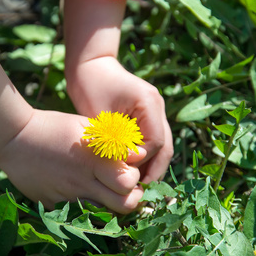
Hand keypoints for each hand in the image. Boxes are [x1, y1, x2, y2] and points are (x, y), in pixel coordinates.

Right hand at [0, 108, 146, 213]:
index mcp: (93, 159)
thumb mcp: (85, 126)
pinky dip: (88, 209)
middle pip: (123, 205)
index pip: (129, 182)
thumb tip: (138, 154)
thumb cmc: (53, 127)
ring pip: (103, 216)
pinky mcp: (54, 205)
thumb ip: (112, 142)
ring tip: (107, 192)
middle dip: (131, 198)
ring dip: (110, 206)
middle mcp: (83, 181)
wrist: (14, 138)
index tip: (129, 170)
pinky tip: (84, 194)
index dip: (134, 178)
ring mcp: (67, 196)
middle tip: (126, 188)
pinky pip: (78, 215)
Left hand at [66, 56, 173, 183]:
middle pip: (165, 145)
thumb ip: (115, 139)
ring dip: (152, 165)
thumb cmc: (90, 86)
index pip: (155, 141)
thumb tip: (130, 164)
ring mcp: (155, 110)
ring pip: (162, 145)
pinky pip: (152, 140)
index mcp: (149, 102)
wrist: (90, 65)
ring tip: (138, 184)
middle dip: (154, 169)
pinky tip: (134, 170)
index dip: (142, 159)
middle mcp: (157, 106)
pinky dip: (145, 156)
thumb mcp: (100, 116)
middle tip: (140, 189)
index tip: (126, 171)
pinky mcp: (147, 116)